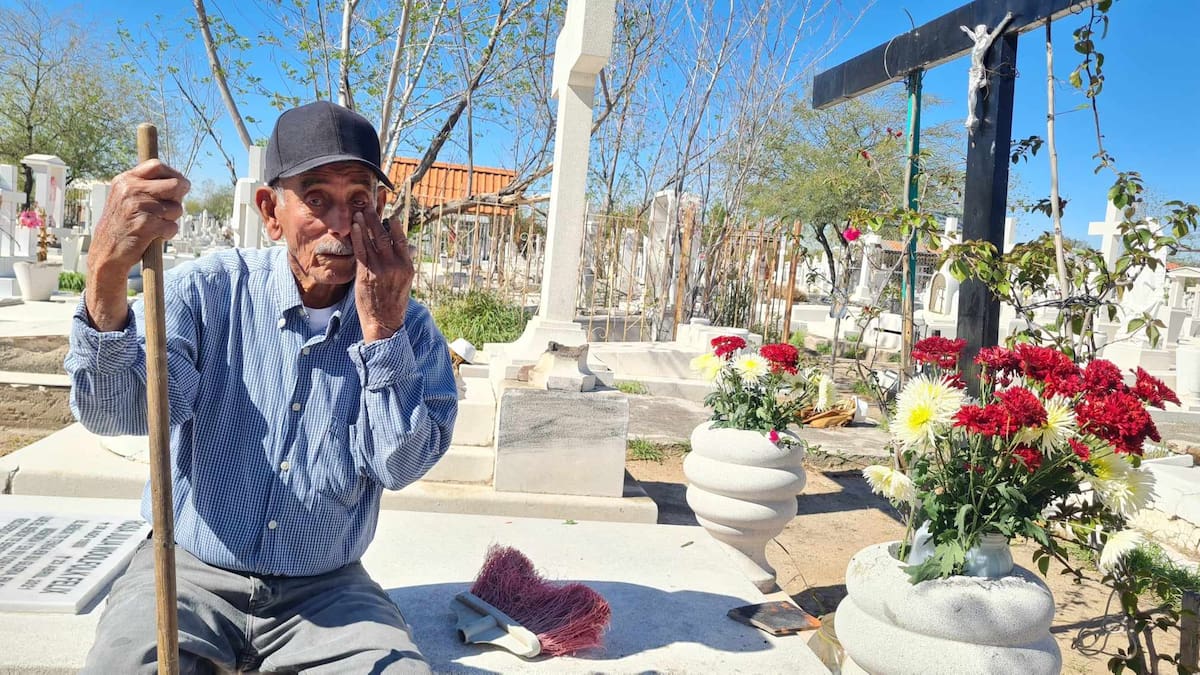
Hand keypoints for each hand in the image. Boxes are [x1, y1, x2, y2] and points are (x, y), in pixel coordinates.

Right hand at [86, 160, 189, 330]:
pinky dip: (168, 234)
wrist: (106, 253)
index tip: (178, 185)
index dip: (173, 175)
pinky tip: (154, 237)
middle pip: (175, 185)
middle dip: (178, 200)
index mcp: (125, 180)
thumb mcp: (126, 199)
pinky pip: (173, 227)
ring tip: (154, 226)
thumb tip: (181, 183)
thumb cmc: (122, 226)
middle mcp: (131, 190)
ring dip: (171, 220)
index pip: (157, 166)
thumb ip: (147, 188)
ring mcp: (138, 207)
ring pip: (177, 208)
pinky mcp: (146, 225)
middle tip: (169, 211)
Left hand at [349, 210, 413, 342]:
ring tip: (360, 212)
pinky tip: (355, 226)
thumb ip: (404, 262)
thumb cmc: (394, 302)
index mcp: (407, 266)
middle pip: (385, 236)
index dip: (395, 225)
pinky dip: (358, 236)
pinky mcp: (365, 274)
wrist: (384, 321)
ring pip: (372, 241)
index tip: (390, 215)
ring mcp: (379, 269)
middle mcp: (395, 266)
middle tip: (371, 206)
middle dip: (377, 219)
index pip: (401, 240)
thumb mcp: (406, 281)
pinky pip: (361, 251)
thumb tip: (408, 246)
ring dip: (365, 224)